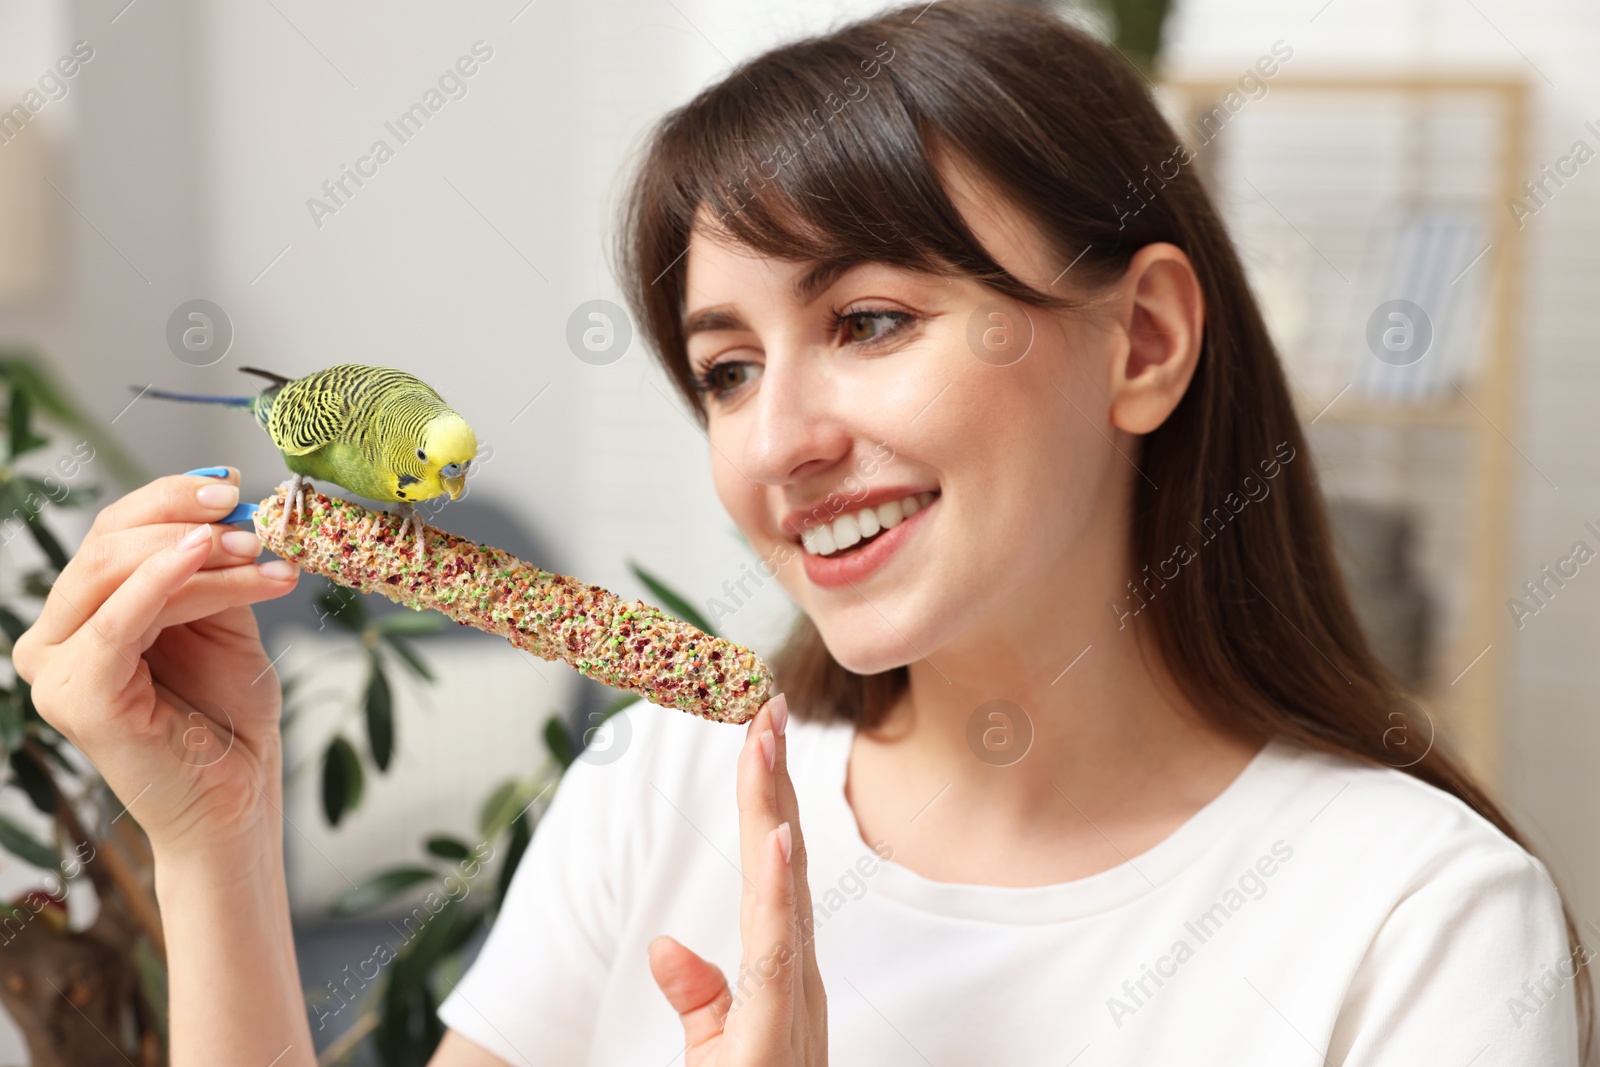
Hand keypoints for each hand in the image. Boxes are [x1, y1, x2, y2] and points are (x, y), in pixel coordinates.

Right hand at [11, 469, 300, 862]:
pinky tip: (203, 554)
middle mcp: (57, 638)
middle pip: (109, 543)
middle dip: (187, 521)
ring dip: (196, 553)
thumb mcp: (223, 621)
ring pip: (118, 573)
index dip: (172, 497)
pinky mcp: (78, 698)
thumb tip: (228, 501)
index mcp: (86, 613)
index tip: (234, 486)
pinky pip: (117, 622)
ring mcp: (58, 670)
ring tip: (258, 552)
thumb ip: (211, 568)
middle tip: (253, 525)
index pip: (115, 530)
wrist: (236, 797)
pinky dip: (160, 581)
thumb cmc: (228, 714)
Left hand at [648, 693, 827, 1065]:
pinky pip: (779, 954)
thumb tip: (669, 945)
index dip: (769, 800)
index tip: (759, 732)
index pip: (774, 870)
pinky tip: (779, 839)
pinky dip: (779, 891)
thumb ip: (699, 998)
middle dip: (774, 782)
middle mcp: (799, 979)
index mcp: (785, 975)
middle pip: (783, 863)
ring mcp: (795, 1005)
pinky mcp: (775, 1038)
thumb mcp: (717, 1054)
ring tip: (766, 743)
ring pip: (784, 891)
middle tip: (764, 704)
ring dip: (775, 811)